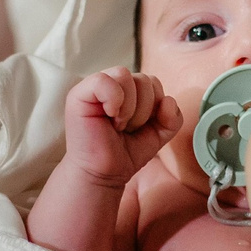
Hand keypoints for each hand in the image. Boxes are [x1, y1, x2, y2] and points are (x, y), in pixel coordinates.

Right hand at [61, 67, 180, 186]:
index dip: (154, 106)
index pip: (152, 82)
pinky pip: (103, 80)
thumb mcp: (158, 135)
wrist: (104, 174)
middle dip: (143, 110)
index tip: (140, 128)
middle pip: (142, 79)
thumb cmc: (126, 153)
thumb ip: (172, 118)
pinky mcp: (78, 95)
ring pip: (124, 76)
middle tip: (127, 129)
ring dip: (128, 108)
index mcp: (129, 90)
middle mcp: (112, 84)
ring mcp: (94, 88)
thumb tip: (168, 100)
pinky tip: (109, 117)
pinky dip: (112, 99)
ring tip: (118, 126)